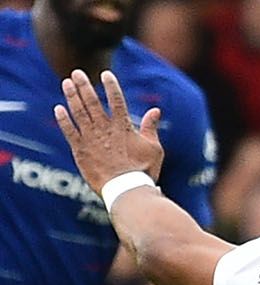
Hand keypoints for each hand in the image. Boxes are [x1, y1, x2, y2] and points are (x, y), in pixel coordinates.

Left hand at [53, 69, 163, 192]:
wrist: (127, 190)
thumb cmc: (144, 170)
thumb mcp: (154, 148)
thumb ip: (151, 127)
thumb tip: (156, 110)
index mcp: (123, 126)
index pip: (116, 100)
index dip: (111, 85)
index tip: (105, 73)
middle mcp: (105, 129)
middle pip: (92, 101)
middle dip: (83, 85)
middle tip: (77, 73)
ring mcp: (90, 138)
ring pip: (78, 112)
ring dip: (71, 96)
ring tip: (66, 83)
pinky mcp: (80, 150)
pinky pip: (68, 131)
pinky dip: (63, 119)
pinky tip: (58, 108)